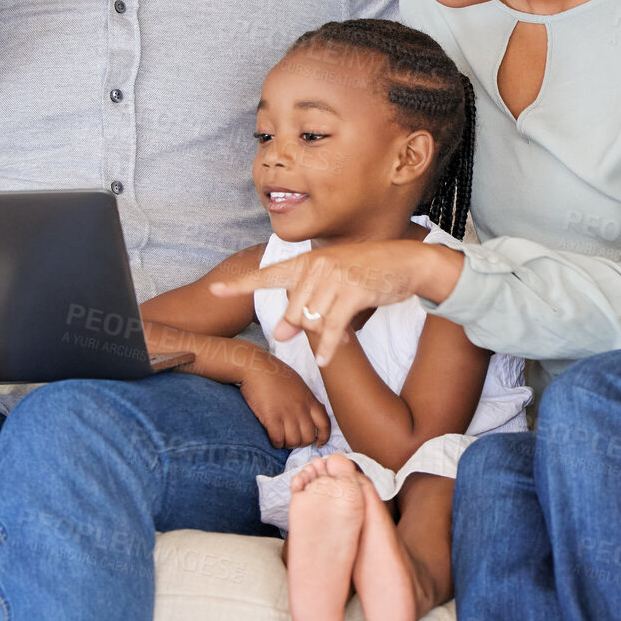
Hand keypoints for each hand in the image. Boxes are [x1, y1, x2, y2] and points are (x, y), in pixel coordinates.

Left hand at [212, 241, 461, 367]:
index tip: (215, 290)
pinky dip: (328, 345)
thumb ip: (304, 307)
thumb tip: (281, 334)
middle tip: (319, 329)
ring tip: (335, 335)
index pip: (267, 275)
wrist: (405, 263)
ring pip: (311, 319)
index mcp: (307, 262)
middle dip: (302, 326)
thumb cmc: (366, 274)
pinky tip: (324, 358)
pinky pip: (332, 327)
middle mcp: (316, 266)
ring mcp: (334, 277)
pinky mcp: (353, 291)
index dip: (240, 285)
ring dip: (320, 334)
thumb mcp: (332, 286)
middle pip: (293, 310)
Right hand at [240, 357, 330, 449]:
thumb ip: (307, 399)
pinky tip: (273, 439)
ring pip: (294, 441)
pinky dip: (276, 443)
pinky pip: (278, 439)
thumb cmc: (276, 373)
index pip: (325, 424)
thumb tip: (316, 409)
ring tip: (282, 440)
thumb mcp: (299, 384)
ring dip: (287, 444)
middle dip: (301, 443)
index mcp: (310, 400)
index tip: (318, 443)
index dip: (324, 437)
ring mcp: (287, 413)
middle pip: (309, 437)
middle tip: (293, 440)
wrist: (256, 367)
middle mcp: (301, 408)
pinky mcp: (272, 417)